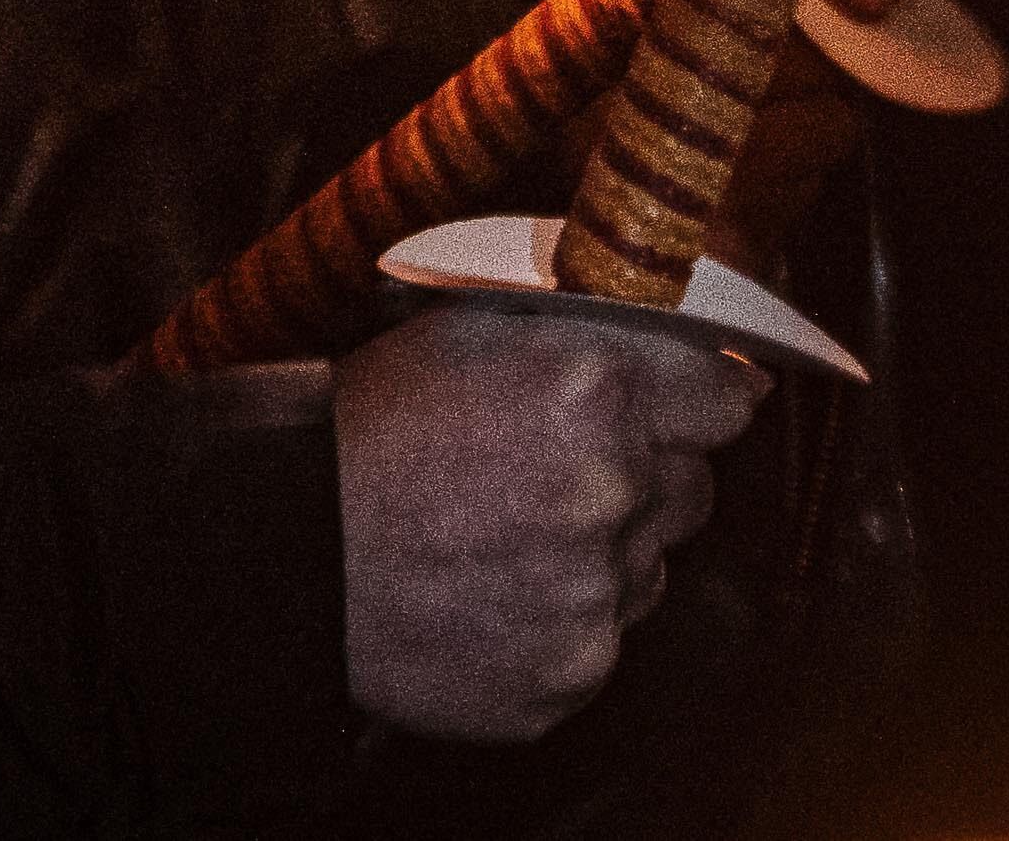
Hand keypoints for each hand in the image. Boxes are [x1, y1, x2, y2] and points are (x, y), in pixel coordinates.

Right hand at [335, 304, 762, 740]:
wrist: (281, 547)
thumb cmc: (362, 427)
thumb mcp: (463, 333)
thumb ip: (594, 336)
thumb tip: (727, 369)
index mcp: (589, 388)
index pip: (722, 398)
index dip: (699, 401)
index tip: (682, 411)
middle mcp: (611, 492)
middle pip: (691, 488)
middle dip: (640, 478)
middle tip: (547, 473)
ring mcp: (594, 595)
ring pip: (647, 570)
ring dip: (598, 555)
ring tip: (498, 540)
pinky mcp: (569, 675)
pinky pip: (597, 644)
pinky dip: (556, 625)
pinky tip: (484, 598)